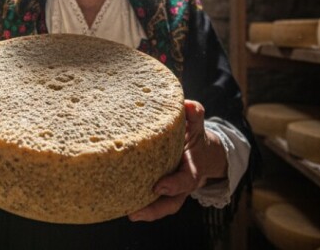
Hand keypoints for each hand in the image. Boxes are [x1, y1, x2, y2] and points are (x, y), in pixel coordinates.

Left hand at [128, 100, 226, 221]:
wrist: (200, 153)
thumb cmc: (193, 137)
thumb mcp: (196, 126)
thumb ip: (195, 116)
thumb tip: (190, 105)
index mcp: (191, 168)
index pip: (185, 179)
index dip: (174, 184)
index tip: (159, 186)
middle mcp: (181, 184)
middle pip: (171, 202)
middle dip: (155, 209)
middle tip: (135, 213)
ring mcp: (171, 191)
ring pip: (161, 207)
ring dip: (145, 212)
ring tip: (127, 214)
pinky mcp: (159, 191)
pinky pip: (151, 203)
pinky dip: (138, 206)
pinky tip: (118, 205)